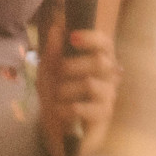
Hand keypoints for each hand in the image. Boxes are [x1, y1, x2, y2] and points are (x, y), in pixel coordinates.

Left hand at [37, 2, 117, 155]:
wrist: (57, 128)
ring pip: (90, 83)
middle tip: (56, 74)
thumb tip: (57, 27)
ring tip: (56, 97)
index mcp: (98, 59)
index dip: (92, 37)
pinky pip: (84, 107)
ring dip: (65, 89)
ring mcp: (108, 95)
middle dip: (71, 66)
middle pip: (99, 61)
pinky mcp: (104, 115)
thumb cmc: (57, 95)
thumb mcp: (48, 72)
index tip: (72, 37)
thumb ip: (52, 51)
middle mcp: (108, 75)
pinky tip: (60, 111)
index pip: (105, 43)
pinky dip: (66, 108)